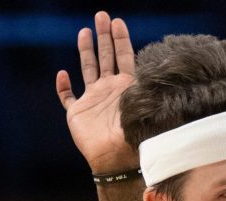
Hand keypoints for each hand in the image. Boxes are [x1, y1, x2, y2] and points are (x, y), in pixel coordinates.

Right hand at [55, 11, 137, 173]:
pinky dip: (63, 86)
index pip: (124, 57)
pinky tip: (62, 74)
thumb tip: (163, 74)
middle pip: (105, 56)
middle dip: (103, 36)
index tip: (117, 21)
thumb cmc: (133, 138)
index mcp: (126, 88)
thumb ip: (147, 94)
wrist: (115, 160)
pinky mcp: (77, 113)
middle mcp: (109, 90)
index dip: (120, 39)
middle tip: (101, 15)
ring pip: (87, 69)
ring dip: (86, 51)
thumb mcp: (143, 112)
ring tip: (84, 31)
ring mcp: (93, 100)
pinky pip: (67, 97)